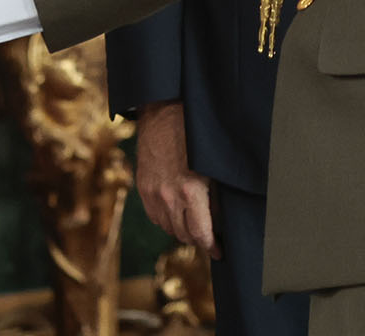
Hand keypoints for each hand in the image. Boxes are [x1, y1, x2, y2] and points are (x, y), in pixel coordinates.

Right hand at [133, 101, 217, 258]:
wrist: (164, 112)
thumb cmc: (195, 135)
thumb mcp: (213, 166)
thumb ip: (216, 196)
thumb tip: (222, 218)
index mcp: (190, 191)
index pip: (200, 234)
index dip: (212, 246)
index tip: (220, 251)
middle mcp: (168, 196)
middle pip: (182, 234)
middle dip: (198, 239)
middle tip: (209, 239)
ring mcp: (152, 192)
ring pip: (166, 227)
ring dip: (180, 230)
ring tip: (193, 227)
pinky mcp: (143, 186)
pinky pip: (153, 215)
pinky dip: (165, 220)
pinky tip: (175, 214)